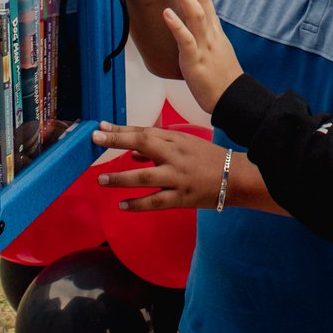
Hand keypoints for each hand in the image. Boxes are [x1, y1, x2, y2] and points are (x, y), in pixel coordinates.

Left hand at [92, 122, 227, 209]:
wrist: (235, 177)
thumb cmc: (208, 159)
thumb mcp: (185, 146)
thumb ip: (158, 148)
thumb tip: (132, 154)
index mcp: (176, 140)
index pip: (144, 132)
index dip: (121, 130)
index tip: (100, 127)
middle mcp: (175, 156)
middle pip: (144, 144)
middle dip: (118, 141)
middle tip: (96, 139)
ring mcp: (178, 177)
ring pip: (146, 177)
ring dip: (121, 178)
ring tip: (101, 180)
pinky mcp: (182, 198)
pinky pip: (156, 201)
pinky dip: (138, 204)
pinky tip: (122, 205)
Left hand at [162, 0, 243, 112]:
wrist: (233, 100)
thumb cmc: (221, 78)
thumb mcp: (215, 49)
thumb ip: (206, 33)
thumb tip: (197, 20)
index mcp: (215, 31)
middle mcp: (211, 34)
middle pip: (203, 0)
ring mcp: (205, 46)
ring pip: (196, 15)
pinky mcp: (196, 61)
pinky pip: (186, 40)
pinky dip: (176, 25)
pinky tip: (167, 13)